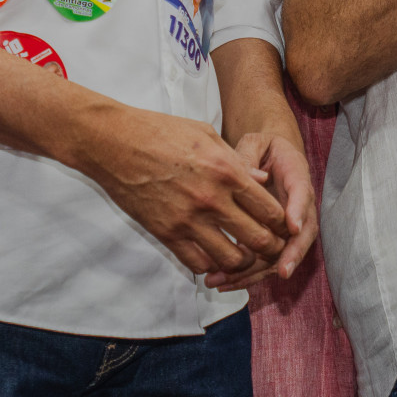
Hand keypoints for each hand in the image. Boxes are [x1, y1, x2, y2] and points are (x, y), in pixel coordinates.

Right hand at [77, 107, 290, 275]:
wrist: (115, 143)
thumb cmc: (161, 132)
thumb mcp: (207, 135)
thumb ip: (238, 161)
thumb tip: (263, 179)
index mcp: (227, 171)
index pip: (270, 210)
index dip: (282, 222)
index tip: (282, 226)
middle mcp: (212, 199)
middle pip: (258, 239)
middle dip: (270, 247)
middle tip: (270, 248)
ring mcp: (188, 220)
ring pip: (230, 258)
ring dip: (241, 260)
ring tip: (241, 254)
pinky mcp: (166, 233)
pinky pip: (197, 263)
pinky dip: (210, 264)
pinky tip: (212, 255)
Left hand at [206, 132, 316, 290]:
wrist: (269, 158)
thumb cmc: (262, 150)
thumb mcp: (256, 143)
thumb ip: (250, 156)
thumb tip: (254, 178)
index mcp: (297, 177)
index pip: (302, 194)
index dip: (298, 211)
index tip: (292, 227)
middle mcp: (299, 206)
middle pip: (303, 234)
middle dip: (292, 255)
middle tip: (281, 271)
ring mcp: (288, 226)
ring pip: (282, 254)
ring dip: (258, 272)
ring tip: (226, 281)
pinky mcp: (273, 240)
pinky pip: (264, 261)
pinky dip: (246, 275)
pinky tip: (222, 282)